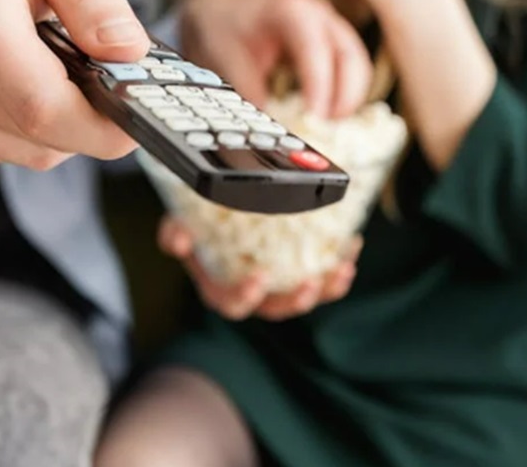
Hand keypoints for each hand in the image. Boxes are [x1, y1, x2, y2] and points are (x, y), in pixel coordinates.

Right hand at [0, 0, 149, 168]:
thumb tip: (131, 52)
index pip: (42, 106)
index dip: (102, 125)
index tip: (140, 115)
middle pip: (37, 137)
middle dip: (89, 122)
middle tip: (111, 81)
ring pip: (21, 151)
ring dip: (57, 125)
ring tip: (57, 66)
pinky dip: (24, 125)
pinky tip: (22, 77)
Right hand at [158, 217, 360, 320]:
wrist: (217, 216)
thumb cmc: (197, 225)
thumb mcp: (179, 225)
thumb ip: (174, 232)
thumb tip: (178, 239)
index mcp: (220, 289)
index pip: (233, 304)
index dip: (246, 296)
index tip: (259, 279)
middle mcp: (253, 295)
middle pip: (276, 310)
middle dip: (295, 301)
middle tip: (310, 284)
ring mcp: (279, 287)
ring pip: (306, 298)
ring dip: (326, 288)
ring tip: (342, 268)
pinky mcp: (301, 273)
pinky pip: (324, 278)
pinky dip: (339, 265)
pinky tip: (352, 244)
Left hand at [179, 0, 371, 118]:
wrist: (224, 6)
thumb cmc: (225, 24)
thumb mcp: (226, 57)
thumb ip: (248, 91)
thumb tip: (266, 127)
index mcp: (291, 9)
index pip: (315, 49)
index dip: (320, 85)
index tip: (315, 117)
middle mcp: (318, 14)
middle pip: (350, 56)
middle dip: (346, 95)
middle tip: (327, 127)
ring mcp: (329, 26)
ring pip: (357, 63)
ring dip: (349, 97)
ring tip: (327, 125)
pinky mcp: (332, 41)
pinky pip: (350, 68)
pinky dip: (345, 92)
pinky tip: (327, 114)